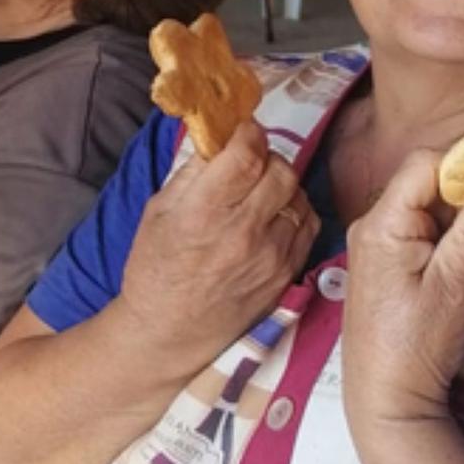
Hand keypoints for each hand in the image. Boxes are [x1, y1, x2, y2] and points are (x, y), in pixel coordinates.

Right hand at [117, 120, 318, 375]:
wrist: (169, 333)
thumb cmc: (155, 269)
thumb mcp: (158, 212)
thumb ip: (191, 173)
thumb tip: (219, 138)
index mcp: (203, 213)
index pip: (246, 154)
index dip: (247, 132)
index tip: (240, 131)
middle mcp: (243, 233)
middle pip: (280, 169)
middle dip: (264, 156)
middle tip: (247, 162)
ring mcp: (271, 256)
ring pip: (298, 194)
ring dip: (281, 184)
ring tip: (259, 192)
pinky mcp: (287, 274)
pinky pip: (308, 225)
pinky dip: (294, 211)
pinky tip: (273, 215)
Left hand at [343, 151, 463, 443]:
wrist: (388, 405)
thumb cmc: (412, 347)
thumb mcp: (453, 289)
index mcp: (384, 223)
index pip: (428, 166)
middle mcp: (384, 229)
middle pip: (449, 202)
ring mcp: (395, 253)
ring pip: (457, 232)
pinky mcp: (408, 275)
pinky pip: (450, 257)